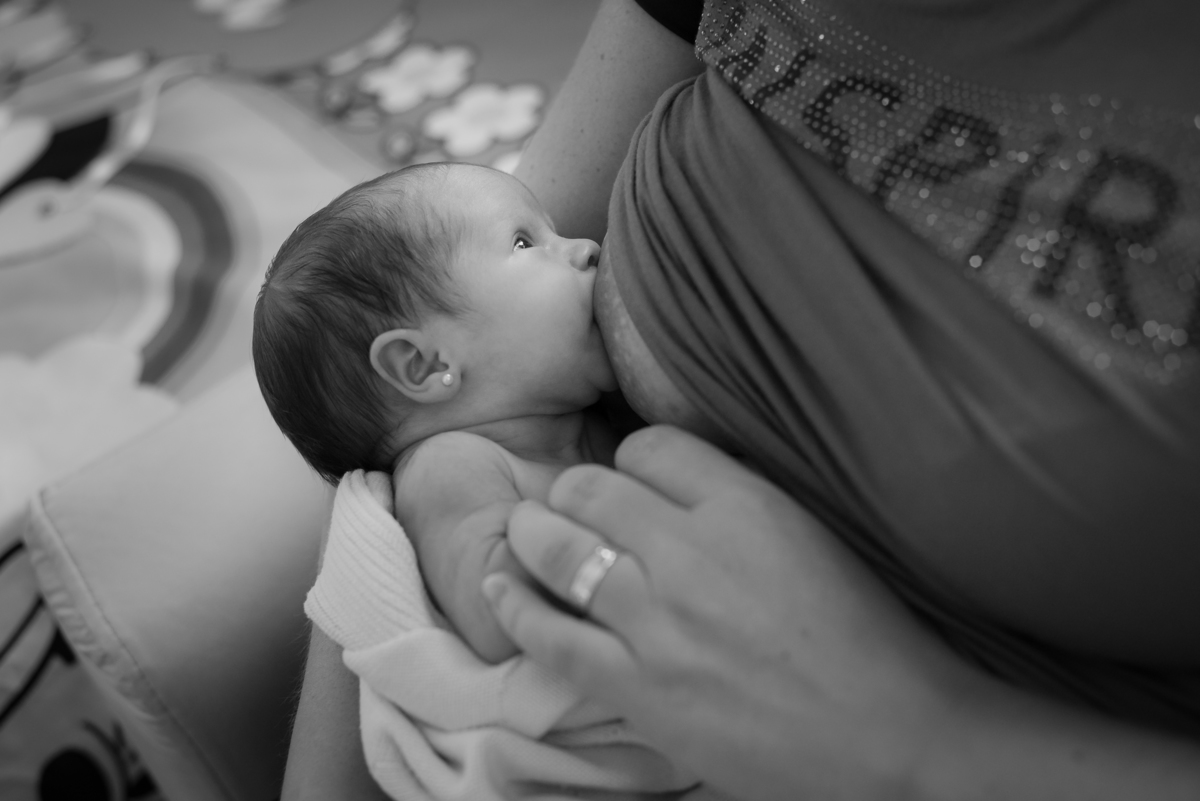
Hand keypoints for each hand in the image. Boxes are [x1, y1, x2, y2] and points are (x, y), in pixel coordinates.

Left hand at [483, 426, 965, 800]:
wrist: (893, 736)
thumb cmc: (868, 637)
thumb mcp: (813, 534)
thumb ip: (741, 499)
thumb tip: (679, 479)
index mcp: (745, 506)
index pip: (651, 447)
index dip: (631, 460)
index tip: (629, 480)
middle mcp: (691, 553)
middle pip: (592, 488)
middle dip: (571, 490)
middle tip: (566, 504)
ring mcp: (658, 623)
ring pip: (559, 549)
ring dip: (532, 533)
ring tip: (526, 532)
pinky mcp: (638, 687)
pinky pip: (549, 635)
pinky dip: (514, 605)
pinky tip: (499, 586)